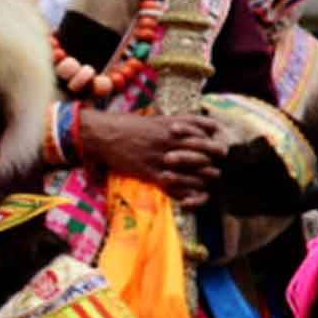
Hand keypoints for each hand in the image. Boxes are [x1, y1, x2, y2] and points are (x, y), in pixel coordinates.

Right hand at [75, 105, 224, 201]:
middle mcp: (171, 142)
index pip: (207, 135)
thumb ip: (180, 122)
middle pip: (207, 154)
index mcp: (173, 126)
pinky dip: (188, 195)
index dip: (214, 144)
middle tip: (213, 169)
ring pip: (196, 172)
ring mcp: (162, 158)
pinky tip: (190, 199)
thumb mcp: (156, 118)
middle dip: (213, 162)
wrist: (101, 133)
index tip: (216, 150)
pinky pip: (177, 186)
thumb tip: (203, 126)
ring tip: (205, 183)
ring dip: (204, 180)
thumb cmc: (126, 125)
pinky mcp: (150, 173)